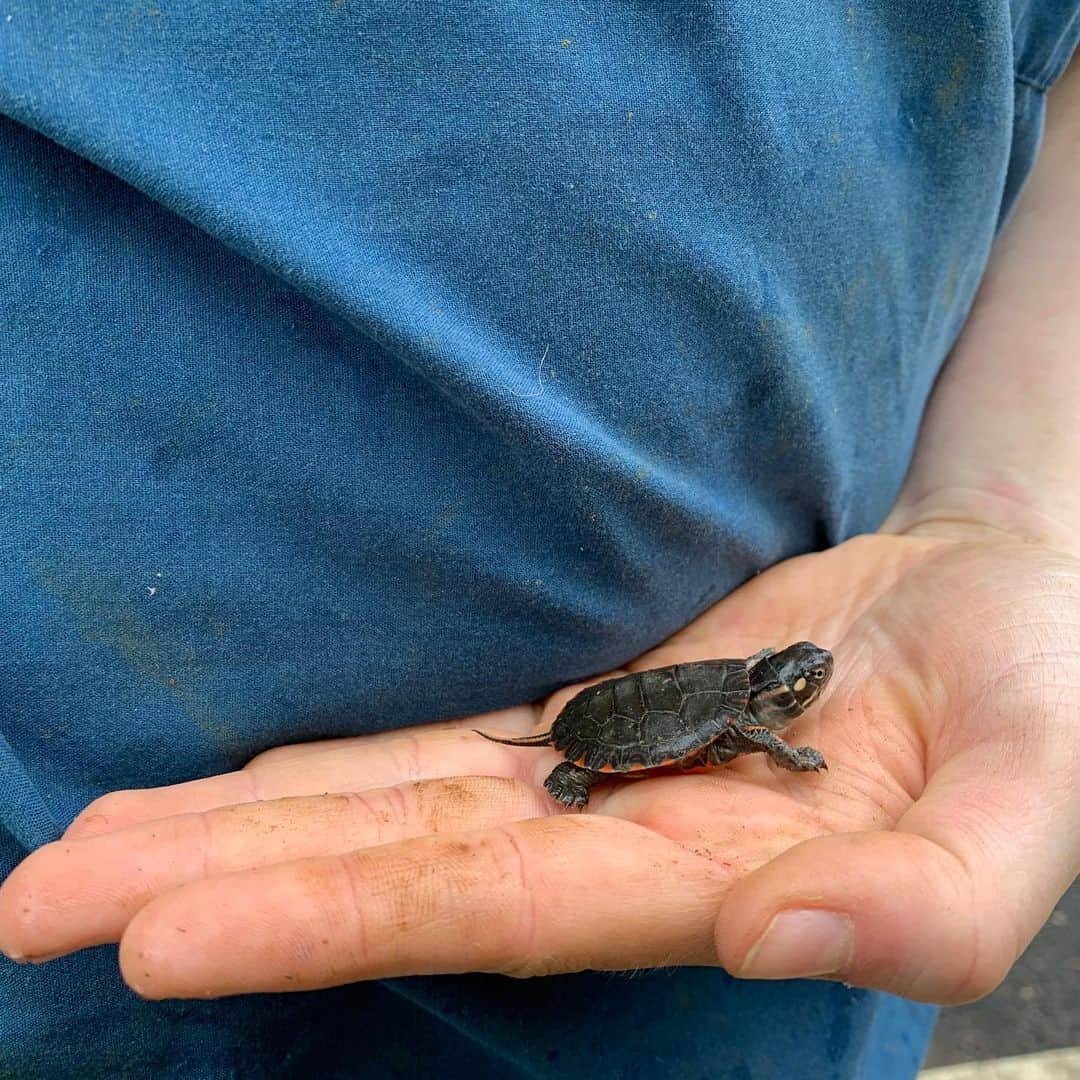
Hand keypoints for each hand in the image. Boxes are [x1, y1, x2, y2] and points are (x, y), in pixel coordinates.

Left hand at [1, 529, 1077, 1002]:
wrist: (1002, 599)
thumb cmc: (1036, 687)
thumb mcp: (1033, 788)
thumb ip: (936, 900)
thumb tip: (780, 936)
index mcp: (720, 877)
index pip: (490, 908)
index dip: (328, 920)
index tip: (160, 932)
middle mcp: (629, 840)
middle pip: (394, 869)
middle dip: (220, 887)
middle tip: (37, 901)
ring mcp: (601, 775)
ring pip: (391, 808)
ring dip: (242, 829)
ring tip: (87, 853)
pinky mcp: (597, 712)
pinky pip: (440, 743)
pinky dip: (330, 769)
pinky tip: (236, 786)